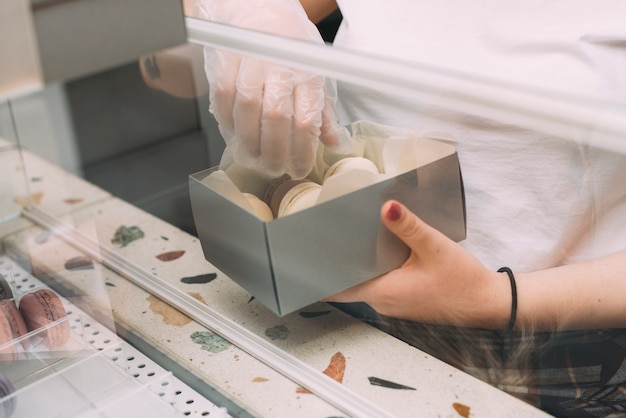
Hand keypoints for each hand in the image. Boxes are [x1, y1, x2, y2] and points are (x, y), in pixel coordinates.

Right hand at [198, 0, 348, 178]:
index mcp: (307, 72)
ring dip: (248, 142)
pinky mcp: (225, 62)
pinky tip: (235, 135)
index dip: (301, 151)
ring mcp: (250, 63)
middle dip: (274, 152)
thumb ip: (323, 111)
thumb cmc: (290, 44)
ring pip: (246, 111)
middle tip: (274, 168)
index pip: (306, 120)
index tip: (298, 168)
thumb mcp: (316, 72)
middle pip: (275, 119)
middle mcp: (279, 67)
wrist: (257, 9)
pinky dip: (227, 122)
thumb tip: (335, 143)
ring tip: (253, 157)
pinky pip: (223, 99)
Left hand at [325, 200, 511, 328]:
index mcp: (384, 292)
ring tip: (344, 238)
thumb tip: (386, 206)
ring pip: (364, 282)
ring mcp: (394, 303)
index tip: (302, 263)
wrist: (488, 304)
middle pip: (348, 283)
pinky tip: (375, 249)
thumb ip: (408, 226)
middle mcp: (383, 301)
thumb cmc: (463, 281)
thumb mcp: (434, 247)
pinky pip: (379, 283)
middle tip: (322, 238)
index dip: (318, 277)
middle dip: (335, 264)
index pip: (338, 289)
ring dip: (356, 265)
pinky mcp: (404, 299)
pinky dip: (373, 268)